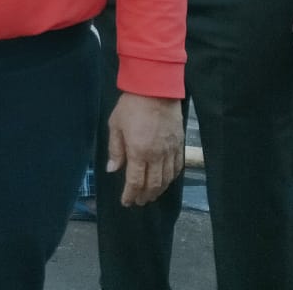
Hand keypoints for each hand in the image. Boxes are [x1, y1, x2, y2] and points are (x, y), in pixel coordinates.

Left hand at [106, 92, 183, 206]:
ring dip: (158, 191)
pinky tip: (166, 181)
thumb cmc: (131, 106)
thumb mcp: (115, 125)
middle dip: (144, 196)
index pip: (135, 182)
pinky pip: (177, 168)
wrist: (156, 89)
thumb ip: (115, 149)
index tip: (126, 202)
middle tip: (138, 202)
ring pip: (166, 179)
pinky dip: (171, 179)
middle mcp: (157, 156)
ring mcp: (170, 151)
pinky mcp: (179, 145)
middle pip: (153, 184)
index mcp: (139, 152)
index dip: (130, 195)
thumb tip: (112, 169)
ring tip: (150, 196)